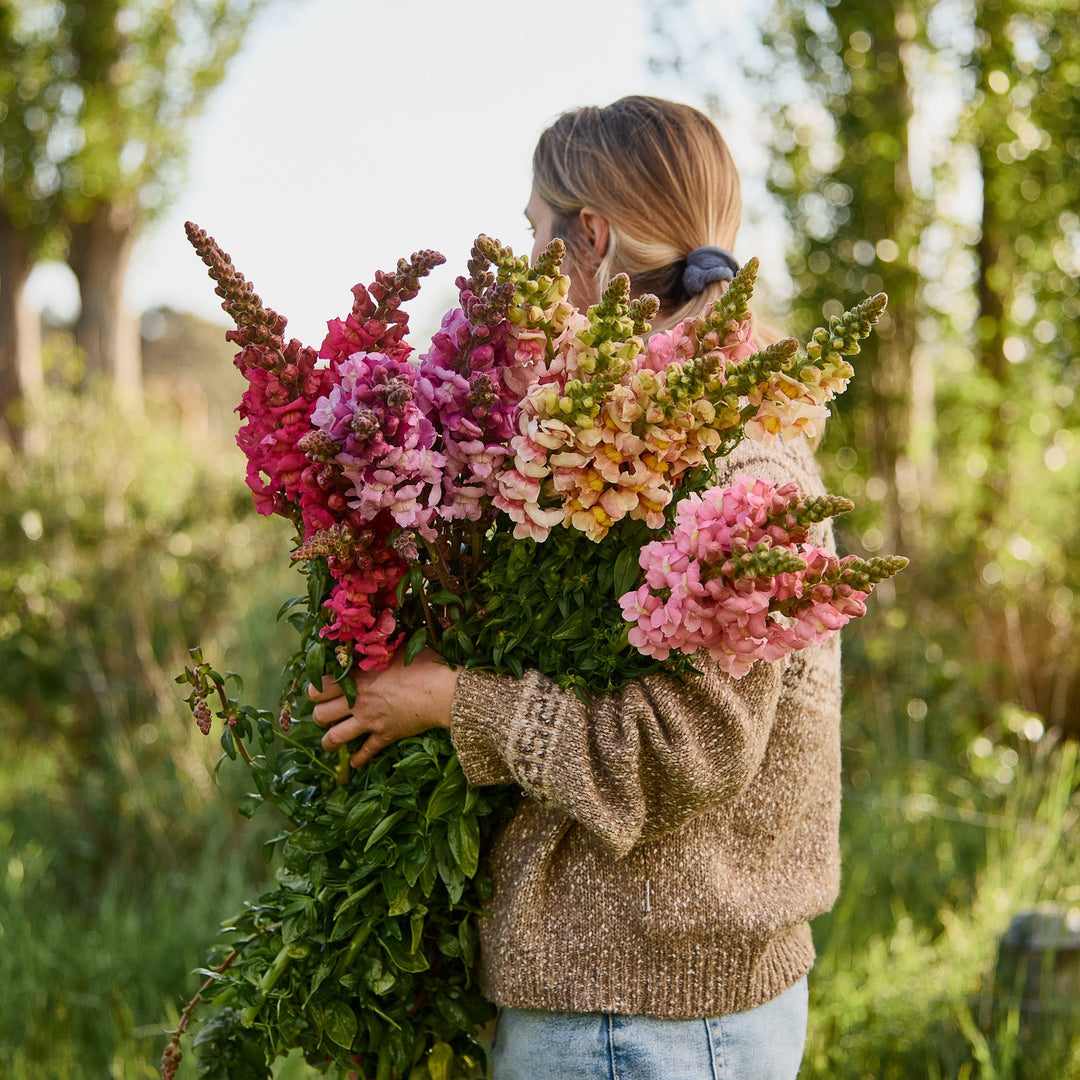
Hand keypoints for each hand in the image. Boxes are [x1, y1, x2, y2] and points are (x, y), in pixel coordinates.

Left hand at [308, 649, 459, 768]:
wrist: (443, 692)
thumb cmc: (423, 665)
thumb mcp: (398, 650)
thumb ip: (380, 650)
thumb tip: (375, 638)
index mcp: (357, 679)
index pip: (319, 689)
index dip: (314, 690)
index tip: (319, 690)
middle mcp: (358, 702)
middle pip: (320, 715)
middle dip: (318, 716)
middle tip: (324, 713)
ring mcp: (370, 722)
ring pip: (335, 738)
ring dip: (328, 741)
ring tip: (328, 742)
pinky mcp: (385, 736)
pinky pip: (366, 752)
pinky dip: (358, 760)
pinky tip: (354, 763)